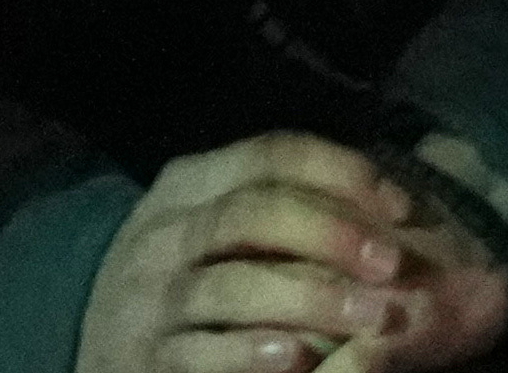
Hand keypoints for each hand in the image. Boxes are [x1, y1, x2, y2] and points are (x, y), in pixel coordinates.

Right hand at [71, 131, 491, 372]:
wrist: (103, 347)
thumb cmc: (188, 277)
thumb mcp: (214, 226)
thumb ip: (277, 204)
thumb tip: (387, 195)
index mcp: (188, 183)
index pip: (270, 155)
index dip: (341, 172)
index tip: (404, 206)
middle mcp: (163, 232)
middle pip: (252, 214)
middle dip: (331, 234)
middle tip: (394, 264)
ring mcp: (149, 298)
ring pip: (232, 286)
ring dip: (310, 298)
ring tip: (374, 316)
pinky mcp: (148, 357)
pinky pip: (202, 353)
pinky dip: (253, 353)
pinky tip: (303, 359)